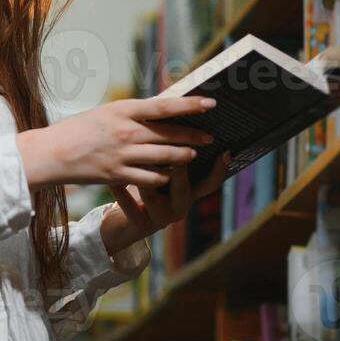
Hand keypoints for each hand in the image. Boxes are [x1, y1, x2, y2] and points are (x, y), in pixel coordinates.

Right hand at [16, 95, 217, 190]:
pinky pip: (151, 178)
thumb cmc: (77, 130)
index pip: (164, 106)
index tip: (210, 103)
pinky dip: (163, 177)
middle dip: (193, 136)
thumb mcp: (105, 113)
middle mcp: (126, 131)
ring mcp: (123, 154)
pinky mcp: (118, 174)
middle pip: (170, 134)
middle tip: (208, 137)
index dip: (190, 104)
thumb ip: (131, 114)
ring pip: (165, 157)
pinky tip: (168, 175)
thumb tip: (158, 112)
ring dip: (183, 157)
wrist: (52, 152)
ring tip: (191, 156)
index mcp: (123, 110)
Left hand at [99, 151, 230, 254]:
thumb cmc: (144, 187)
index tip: (226, 151)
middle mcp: (179, 206)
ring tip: (137, 159)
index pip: (209, 182)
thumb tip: (180, 115)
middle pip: (184, 188)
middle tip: (177, 153)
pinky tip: (113, 180)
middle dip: (180, 170)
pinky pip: (130, 206)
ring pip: (154, 196)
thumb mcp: (161, 172)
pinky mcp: (139, 225)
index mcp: (188, 192)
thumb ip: (170, 152)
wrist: (123, 223)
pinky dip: (120, 191)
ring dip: (146, 178)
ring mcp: (160, 218)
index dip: (219, 169)